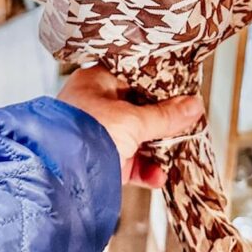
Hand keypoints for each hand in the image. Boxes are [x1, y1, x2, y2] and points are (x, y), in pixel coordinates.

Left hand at [58, 65, 203, 187]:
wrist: (59, 176)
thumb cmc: (84, 134)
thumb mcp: (132, 121)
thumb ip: (165, 116)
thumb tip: (193, 106)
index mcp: (96, 82)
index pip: (134, 76)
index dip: (159, 82)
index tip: (182, 90)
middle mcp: (95, 105)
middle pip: (138, 107)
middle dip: (163, 119)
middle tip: (186, 121)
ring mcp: (98, 133)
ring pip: (136, 136)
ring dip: (157, 146)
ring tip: (178, 149)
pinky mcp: (101, 160)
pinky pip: (129, 162)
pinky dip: (145, 169)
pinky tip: (159, 174)